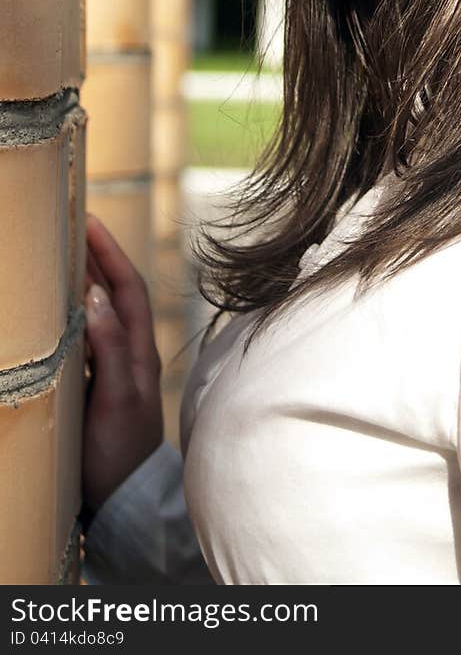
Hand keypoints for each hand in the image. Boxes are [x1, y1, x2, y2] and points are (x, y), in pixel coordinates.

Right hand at [81, 214, 163, 522]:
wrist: (127, 501)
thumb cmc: (122, 453)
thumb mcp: (116, 398)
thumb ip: (110, 347)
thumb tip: (94, 295)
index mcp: (140, 349)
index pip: (127, 287)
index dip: (109, 252)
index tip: (88, 220)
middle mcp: (132, 351)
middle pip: (115, 292)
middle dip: (96, 256)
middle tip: (70, 226)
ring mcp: (117, 367)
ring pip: (102, 311)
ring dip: (86, 280)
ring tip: (62, 254)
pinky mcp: (102, 384)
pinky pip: (91, 335)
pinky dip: (76, 313)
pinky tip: (59, 309)